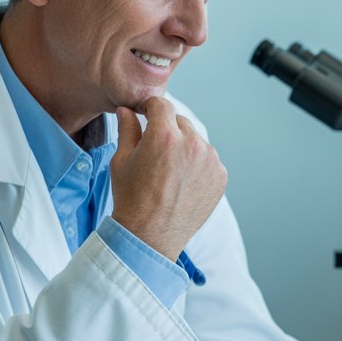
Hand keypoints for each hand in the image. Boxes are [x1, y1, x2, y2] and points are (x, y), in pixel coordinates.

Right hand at [109, 97, 226, 261]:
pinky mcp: (220, 176)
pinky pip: (208, 160)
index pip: (161, 105)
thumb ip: (127, 129)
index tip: (146, 116)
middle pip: (180, 121)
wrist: (151, 235)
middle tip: (155, 152)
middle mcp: (191, 144)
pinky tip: (183, 182)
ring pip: (196, 140)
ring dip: (184, 147)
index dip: (150, 109)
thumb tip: (127, 110)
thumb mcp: (122, 160)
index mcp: (164, 135)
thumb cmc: (132, 199)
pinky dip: (197, 165)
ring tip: (169, 171)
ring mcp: (209, 161)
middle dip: (167, 130)